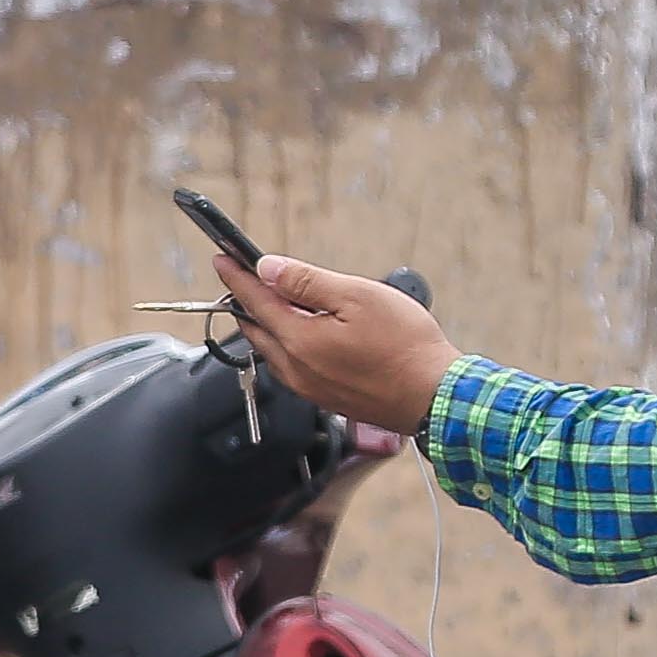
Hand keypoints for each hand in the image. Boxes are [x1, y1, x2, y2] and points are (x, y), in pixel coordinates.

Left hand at [212, 248, 459, 434]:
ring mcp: (310, 388)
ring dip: (267, 323)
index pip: (255, 301)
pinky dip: (287, 343)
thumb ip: (306, 281)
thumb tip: (268, 268)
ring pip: (273, 349)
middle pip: (257, 328)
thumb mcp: (357, 297)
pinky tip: (304, 333)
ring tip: (274, 300)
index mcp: (299, 341)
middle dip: (247, 300)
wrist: (434, 397)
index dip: (237, 276)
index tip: (222, 259)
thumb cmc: (406, 346)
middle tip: (243, 277)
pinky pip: (291, 367)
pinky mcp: (326, 398)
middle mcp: (296, 369)